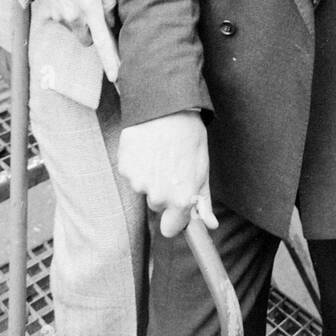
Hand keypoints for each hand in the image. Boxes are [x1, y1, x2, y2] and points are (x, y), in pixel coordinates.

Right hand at [37, 0, 119, 83]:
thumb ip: (109, 1)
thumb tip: (111, 21)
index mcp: (90, 7)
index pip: (103, 42)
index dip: (111, 61)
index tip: (117, 76)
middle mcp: (74, 17)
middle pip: (87, 39)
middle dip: (92, 31)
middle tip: (93, 10)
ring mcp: (59, 17)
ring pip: (74, 29)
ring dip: (78, 20)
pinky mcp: (47, 14)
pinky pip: (62, 20)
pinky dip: (65, 12)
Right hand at [118, 112, 216, 237]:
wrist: (167, 107)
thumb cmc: (189, 136)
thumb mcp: (202, 167)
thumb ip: (204, 201)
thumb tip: (210, 224)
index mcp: (181, 199)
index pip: (171, 229)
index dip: (175, 218)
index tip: (177, 209)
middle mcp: (158, 196)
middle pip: (157, 206)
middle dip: (164, 192)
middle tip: (171, 167)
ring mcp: (139, 183)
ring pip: (143, 189)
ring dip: (150, 177)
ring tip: (159, 154)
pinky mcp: (125, 168)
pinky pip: (131, 174)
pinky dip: (137, 164)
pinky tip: (147, 148)